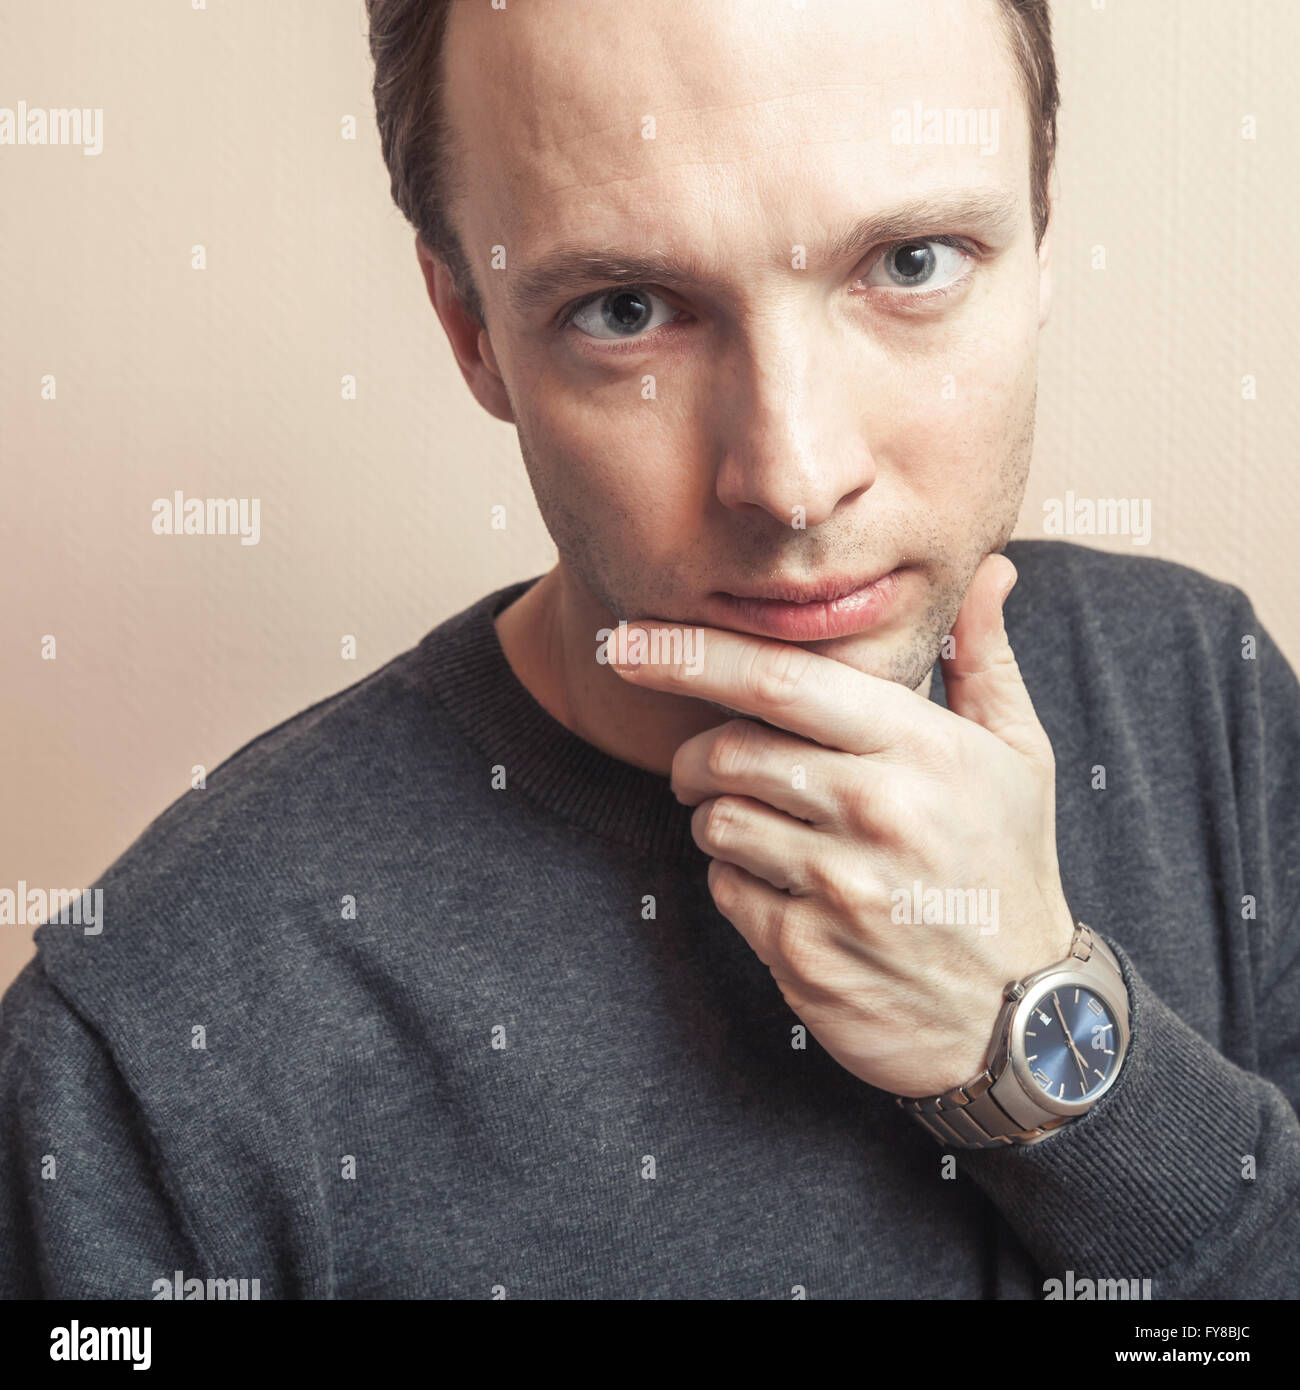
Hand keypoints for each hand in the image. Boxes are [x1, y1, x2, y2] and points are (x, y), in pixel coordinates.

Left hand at [610, 553, 1076, 1097]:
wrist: (1022, 1021)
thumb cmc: (1009, 870)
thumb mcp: (1019, 758)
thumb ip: (984, 657)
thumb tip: (992, 568)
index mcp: (921, 750)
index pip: (779, 681)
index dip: (691, 654)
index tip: (632, 640)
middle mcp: (876, 813)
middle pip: (729, 751)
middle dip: (698, 752)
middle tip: (708, 763)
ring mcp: (837, 888)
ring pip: (716, 820)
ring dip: (717, 815)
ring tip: (763, 825)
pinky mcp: (804, 952)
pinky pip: (723, 888)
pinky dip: (735, 878)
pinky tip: (783, 885)